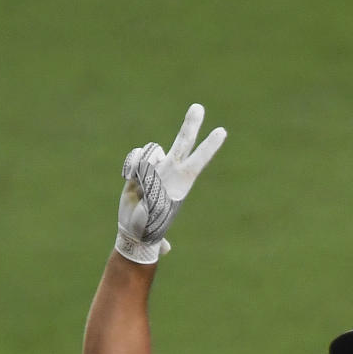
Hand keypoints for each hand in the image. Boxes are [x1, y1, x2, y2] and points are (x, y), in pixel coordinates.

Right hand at [116, 103, 226, 264]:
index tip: (222, 131)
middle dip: (191, 124)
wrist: (136, 230)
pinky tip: (130, 182)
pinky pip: (136, 155)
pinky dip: (131, 166)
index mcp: (181, 184)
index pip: (198, 160)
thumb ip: (159, 222)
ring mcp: (158, 168)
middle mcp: (172, 172)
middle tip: (198, 107)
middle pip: (183, 142)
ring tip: (142, 188)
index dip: (209, 146)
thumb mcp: (157, 229)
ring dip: (142, 166)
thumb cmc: (149, 230)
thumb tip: (164, 246)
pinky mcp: (142, 167)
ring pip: (151, 149)